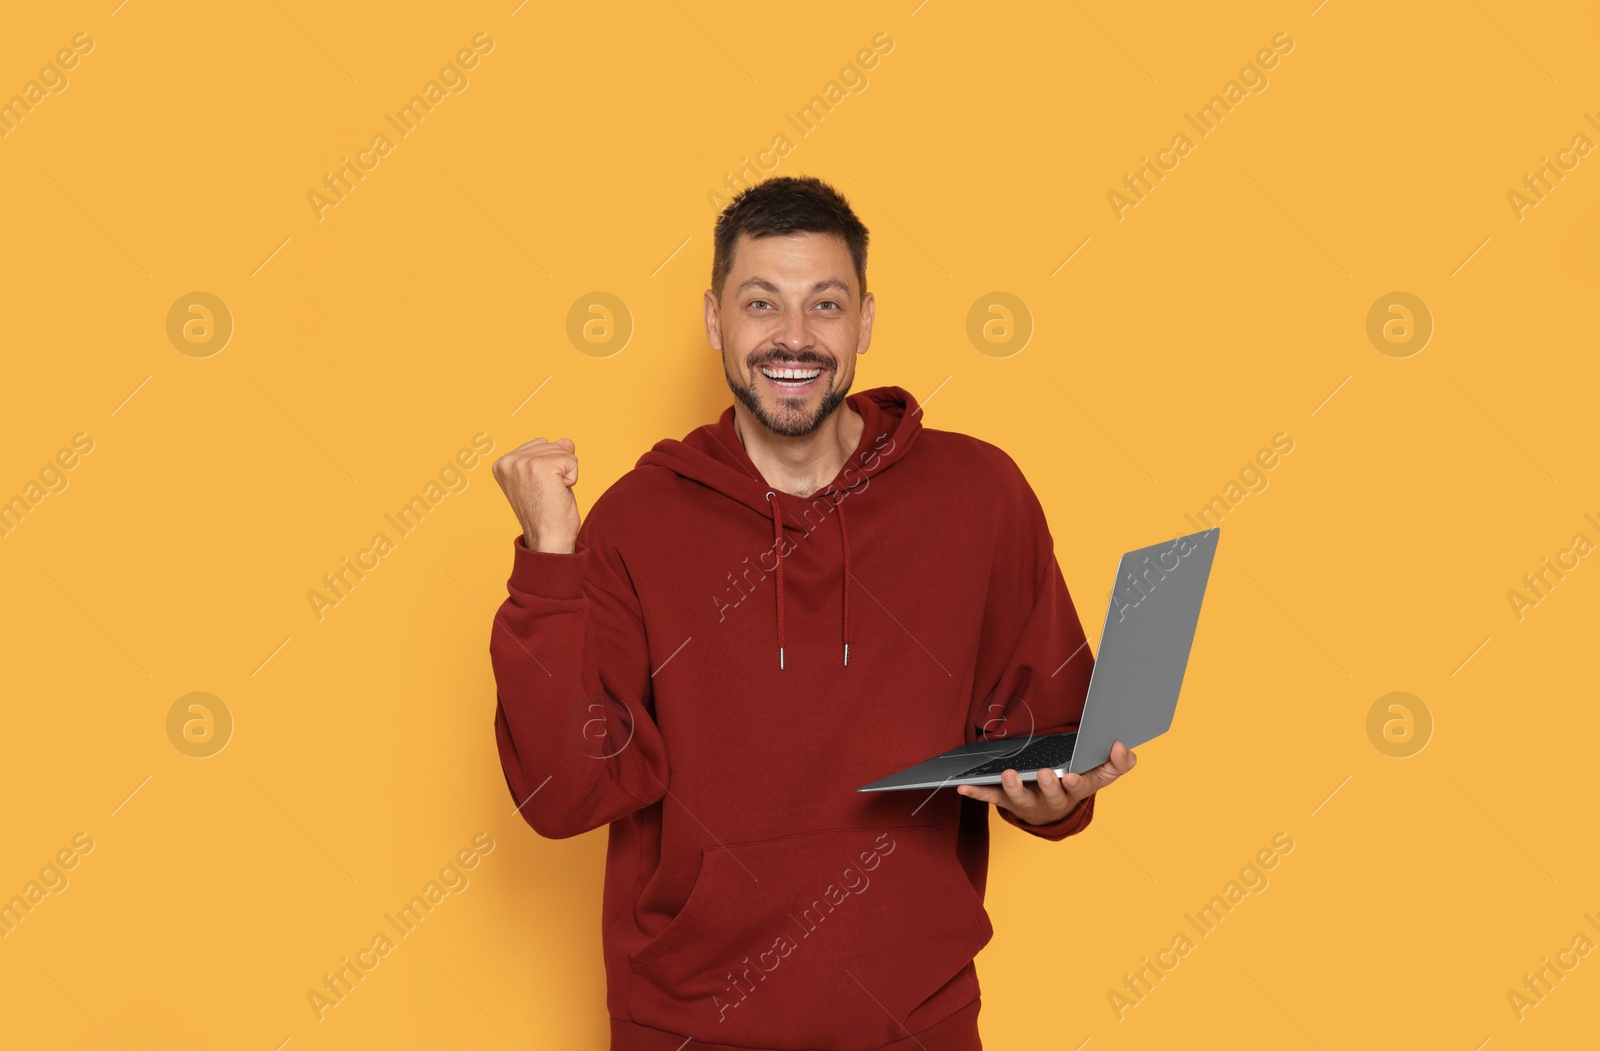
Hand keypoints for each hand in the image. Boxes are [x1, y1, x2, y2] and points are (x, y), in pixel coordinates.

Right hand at [491, 437, 580, 552]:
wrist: (548, 539)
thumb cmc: (547, 513)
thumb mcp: (546, 478)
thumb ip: (552, 455)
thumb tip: (567, 441)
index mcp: (503, 463)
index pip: (541, 444)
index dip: (550, 467)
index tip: (540, 489)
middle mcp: (509, 461)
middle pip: (552, 445)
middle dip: (558, 469)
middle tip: (547, 493)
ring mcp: (523, 463)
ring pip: (563, 451)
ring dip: (565, 474)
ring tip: (551, 493)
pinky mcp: (540, 466)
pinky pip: (572, 460)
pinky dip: (572, 478)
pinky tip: (558, 493)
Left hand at [956, 740, 1136, 825]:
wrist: (1052, 809)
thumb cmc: (1077, 782)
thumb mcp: (1101, 774)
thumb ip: (1118, 762)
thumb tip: (1123, 747)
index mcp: (1075, 791)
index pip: (1082, 787)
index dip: (1078, 782)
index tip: (1073, 776)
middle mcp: (1051, 800)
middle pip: (1051, 796)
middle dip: (1048, 786)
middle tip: (1046, 773)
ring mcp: (1028, 801)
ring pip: (1020, 798)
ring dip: (1014, 787)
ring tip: (1008, 774)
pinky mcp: (1007, 799)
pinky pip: (991, 796)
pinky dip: (977, 792)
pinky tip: (963, 786)